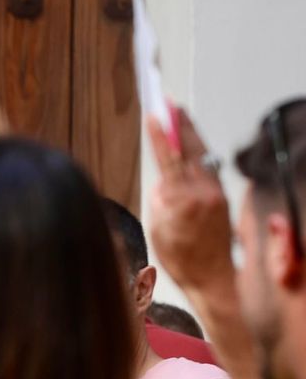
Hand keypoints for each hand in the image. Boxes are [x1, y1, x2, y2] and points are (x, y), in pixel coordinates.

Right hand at [147, 105, 237, 298]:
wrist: (212, 276)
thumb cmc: (180, 259)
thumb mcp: (157, 228)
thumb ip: (160, 199)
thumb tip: (164, 180)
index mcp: (181, 201)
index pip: (169, 160)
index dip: (161, 136)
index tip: (154, 115)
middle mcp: (203, 193)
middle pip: (191, 148)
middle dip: (181, 123)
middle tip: (171, 102)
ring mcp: (216, 193)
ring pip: (203, 155)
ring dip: (191, 134)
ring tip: (181, 116)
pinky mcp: (223, 195)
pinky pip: (209, 167)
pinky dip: (199, 152)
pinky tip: (192, 145)